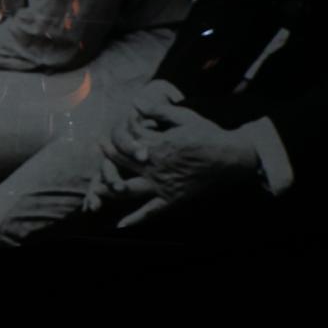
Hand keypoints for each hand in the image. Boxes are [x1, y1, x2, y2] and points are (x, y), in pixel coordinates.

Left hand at [94, 96, 256, 227]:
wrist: (232, 158)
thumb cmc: (209, 134)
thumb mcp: (184, 116)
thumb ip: (158, 109)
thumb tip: (135, 101)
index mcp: (157, 145)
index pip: (126, 140)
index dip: (114, 136)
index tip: (105, 134)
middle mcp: (155, 166)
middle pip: (120, 163)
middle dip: (105, 158)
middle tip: (94, 153)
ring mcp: (162, 185)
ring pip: (128, 189)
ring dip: (109, 188)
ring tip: (94, 189)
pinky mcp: (172, 199)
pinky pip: (150, 212)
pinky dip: (135, 219)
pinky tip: (120, 225)